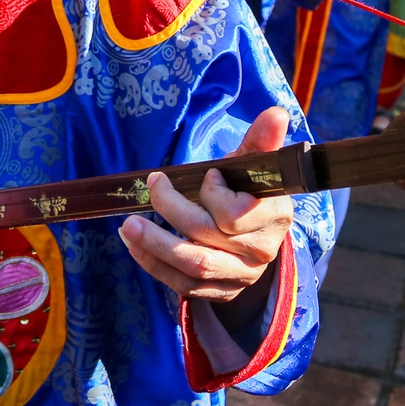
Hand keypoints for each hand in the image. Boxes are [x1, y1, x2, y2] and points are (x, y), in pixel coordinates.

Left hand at [119, 105, 294, 302]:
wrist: (258, 235)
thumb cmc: (250, 191)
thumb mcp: (254, 165)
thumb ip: (260, 141)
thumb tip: (276, 113)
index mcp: (275, 218)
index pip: (236, 214)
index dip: (214, 194)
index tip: (206, 175)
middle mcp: (261, 252)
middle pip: (207, 236)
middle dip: (172, 210)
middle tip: (152, 186)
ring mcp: (240, 276)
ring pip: (193, 265)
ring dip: (154, 245)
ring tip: (128, 225)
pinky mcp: (220, 293)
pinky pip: (183, 285)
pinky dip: (154, 265)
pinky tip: (134, 244)